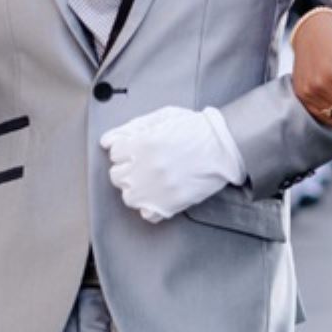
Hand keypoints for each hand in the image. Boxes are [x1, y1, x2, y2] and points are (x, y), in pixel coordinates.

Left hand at [100, 106, 245, 222]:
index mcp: (141, 145)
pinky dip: (150, 206)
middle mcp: (144, 169)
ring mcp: (156, 190)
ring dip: (136, 187)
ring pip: (128, 196)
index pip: (115, 153)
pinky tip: (159, 193)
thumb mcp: (163, 117)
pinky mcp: (169, 205)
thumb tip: (107, 141)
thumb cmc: (196, 128)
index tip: (137, 148)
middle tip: (145, 162)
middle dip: (128, 167)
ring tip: (151, 178)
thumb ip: (131, 127)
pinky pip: (146, 214)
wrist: (224, 146)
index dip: (127, 148)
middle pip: (116, 176)